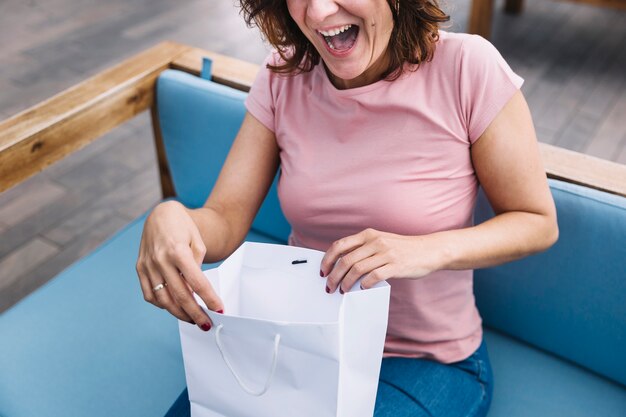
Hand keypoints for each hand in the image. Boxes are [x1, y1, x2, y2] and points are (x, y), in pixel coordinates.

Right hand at [136, 201, 222, 330]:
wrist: (160, 214)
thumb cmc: (183, 227)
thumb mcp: (197, 241)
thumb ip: (197, 266)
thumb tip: (197, 291)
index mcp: (178, 251)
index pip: (196, 282)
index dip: (209, 298)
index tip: (219, 310)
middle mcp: (160, 260)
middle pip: (179, 295)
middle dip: (194, 313)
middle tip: (206, 324)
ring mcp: (147, 265)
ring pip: (163, 299)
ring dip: (179, 313)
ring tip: (192, 319)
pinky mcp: (140, 268)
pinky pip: (149, 294)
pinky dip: (162, 305)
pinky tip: (174, 307)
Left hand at [320, 228, 442, 292]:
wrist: (429, 250)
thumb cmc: (403, 248)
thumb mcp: (381, 241)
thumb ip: (363, 249)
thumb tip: (341, 264)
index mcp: (368, 234)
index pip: (340, 245)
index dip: (328, 259)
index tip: (323, 271)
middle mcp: (375, 242)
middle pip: (346, 260)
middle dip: (334, 276)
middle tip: (330, 286)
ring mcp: (386, 253)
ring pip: (357, 269)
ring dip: (346, 283)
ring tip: (343, 290)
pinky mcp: (396, 266)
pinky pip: (374, 277)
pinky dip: (365, 284)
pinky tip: (362, 288)